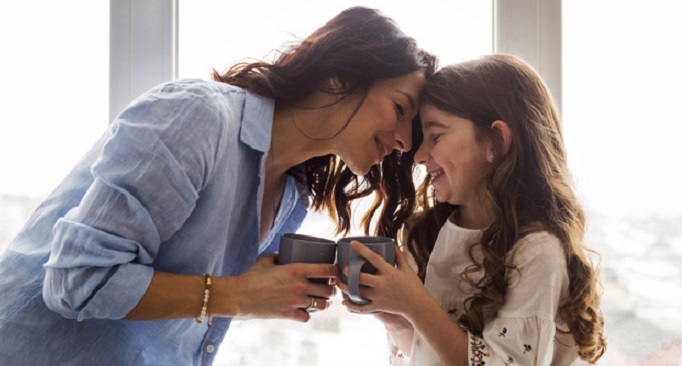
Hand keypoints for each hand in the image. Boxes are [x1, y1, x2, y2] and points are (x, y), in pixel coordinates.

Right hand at [220, 254, 337, 321]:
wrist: (239, 296)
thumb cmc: (251, 277)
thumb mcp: (266, 261)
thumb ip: (277, 256)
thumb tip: (282, 255)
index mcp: (296, 270)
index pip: (327, 270)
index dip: (335, 270)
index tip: (336, 271)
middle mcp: (300, 286)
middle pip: (328, 290)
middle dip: (331, 290)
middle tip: (329, 288)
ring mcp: (295, 302)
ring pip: (322, 305)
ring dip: (323, 303)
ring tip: (321, 301)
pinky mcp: (289, 314)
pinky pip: (307, 317)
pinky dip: (307, 315)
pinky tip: (304, 312)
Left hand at [337, 241, 428, 320]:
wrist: (418, 305)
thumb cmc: (413, 285)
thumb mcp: (407, 269)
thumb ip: (399, 256)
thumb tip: (393, 244)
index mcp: (389, 272)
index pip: (373, 258)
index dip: (362, 249)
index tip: (352, 243)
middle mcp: (382, 284)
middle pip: (360, 277)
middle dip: (348, 272)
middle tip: (342, 268)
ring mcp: (379, 296)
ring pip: (357, 292)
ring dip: (345, 287)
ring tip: (337, 282)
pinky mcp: (378, 306)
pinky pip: (362, 308)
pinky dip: (352, 305)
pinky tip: (344, 302)